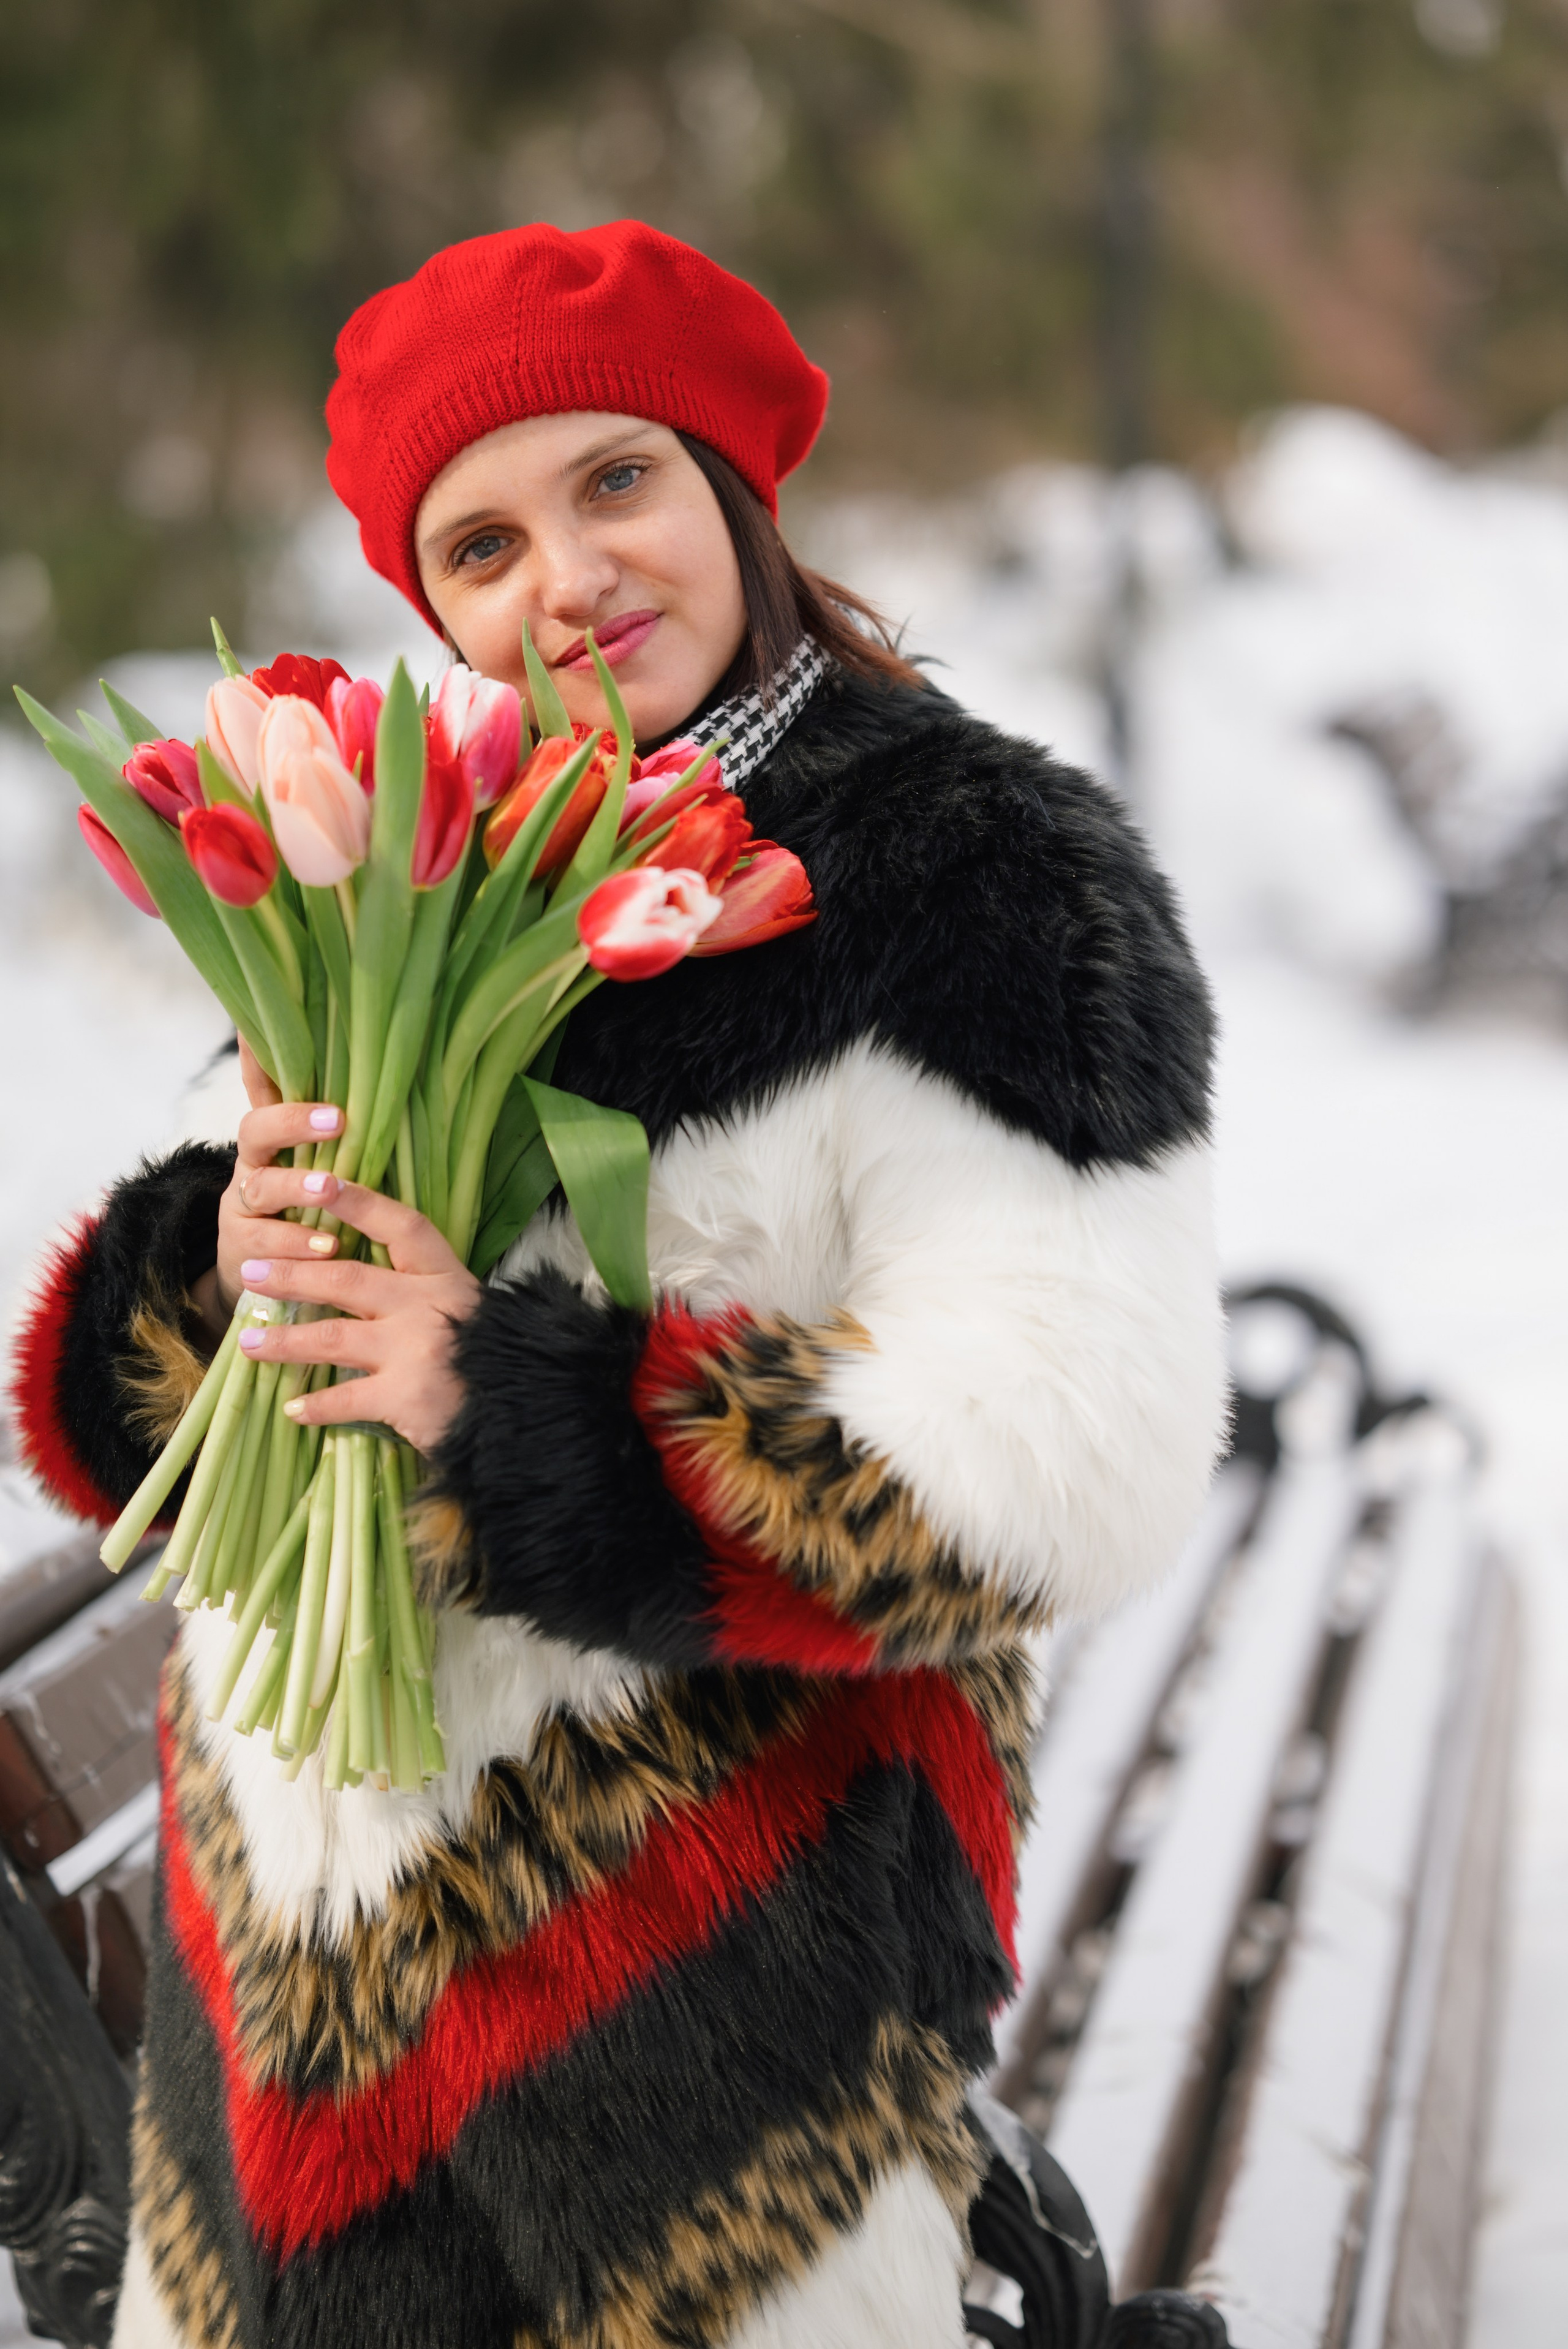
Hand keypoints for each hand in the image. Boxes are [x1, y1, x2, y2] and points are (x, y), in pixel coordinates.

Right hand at [196, 1039, 347, 1331]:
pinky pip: (263, 1243)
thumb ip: (342, 1145)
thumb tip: (388, 1089)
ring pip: (259, 1188)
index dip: (257, 1059)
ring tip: (330, 1191)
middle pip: (256, 1130)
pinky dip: (296, 1245)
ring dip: (296, 1188)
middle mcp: (252, 1166)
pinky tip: (326, 1248)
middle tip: (338, 1121)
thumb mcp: (320, 1176)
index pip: (263, 1089)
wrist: (262, 1284)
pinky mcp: (240, 1250)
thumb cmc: (307, 1218)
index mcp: (274, 1142)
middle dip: (294, 1122)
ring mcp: (241, 1207)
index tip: (258, 1029)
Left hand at [233, 1180, 481, 1453]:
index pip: (399, 1225)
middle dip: (291, 1274)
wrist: (525, 1412)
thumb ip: (421, 1291)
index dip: (358, 1202)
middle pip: (345, 1279)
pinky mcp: (405, 1397)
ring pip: (331, 1338)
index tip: (319, 1180)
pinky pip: (346, 1399)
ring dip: (283, 1340)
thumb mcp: (465, 1309)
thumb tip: (361, 1272)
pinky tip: (292, 1409)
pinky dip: (316, 1405)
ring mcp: (415, 1350)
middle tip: (251, 1270)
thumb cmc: (491, 1358)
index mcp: (445, 1276)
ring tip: (248, 1340)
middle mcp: (428, 1305)